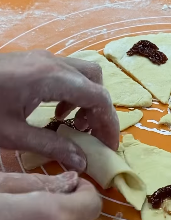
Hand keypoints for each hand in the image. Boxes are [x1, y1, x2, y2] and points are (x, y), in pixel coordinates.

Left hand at [0, 50, 119, 169]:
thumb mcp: (14, 134)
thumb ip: (51, 147)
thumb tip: (82, 161)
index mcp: (52, 78)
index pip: (98, 98)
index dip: (108, 123)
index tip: (108, 147)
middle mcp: (54, 62)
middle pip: (96, 80)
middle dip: (100, 109)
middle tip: (92, 136)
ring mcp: (44, 58)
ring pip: (83, 74)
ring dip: (87, 98)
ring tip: (73, 124)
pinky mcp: (35, 60)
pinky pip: (67, 72)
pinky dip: (72, 91)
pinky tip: (55, 111)